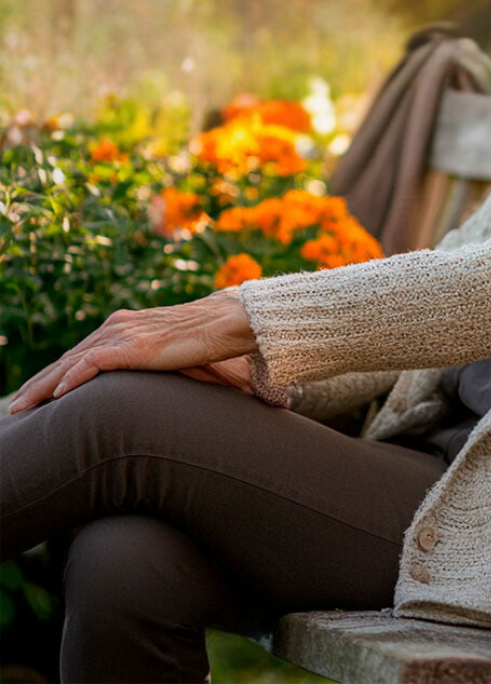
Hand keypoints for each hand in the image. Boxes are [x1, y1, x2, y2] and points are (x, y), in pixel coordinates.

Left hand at [8, 289, 257, 413]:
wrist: (229, 322)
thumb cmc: (207, 339)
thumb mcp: (169, 352)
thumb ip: (149, 361)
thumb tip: (145, 388)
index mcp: (124, 326)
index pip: (79, 354)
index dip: (53, 375)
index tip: (34, 397)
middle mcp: (118, 326)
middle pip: (67, 358)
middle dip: (37, 384)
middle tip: (15, 408)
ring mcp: (125, 334)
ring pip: (72, 362)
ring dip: (42, 386)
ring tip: (22, 408)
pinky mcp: (135, 345)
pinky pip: (92, 363)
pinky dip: (71, 379)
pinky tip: (55, 397)